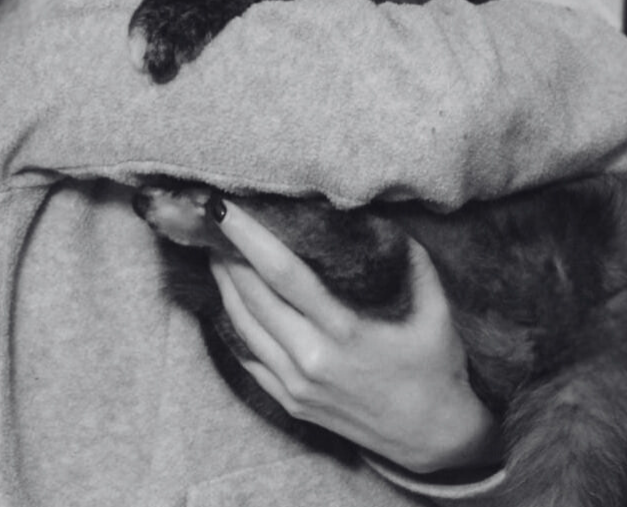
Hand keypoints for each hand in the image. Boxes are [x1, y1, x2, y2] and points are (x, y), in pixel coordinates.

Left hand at [208, 199, 500, 475]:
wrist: (436, 440)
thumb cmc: (435, 367)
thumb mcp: (434, 308)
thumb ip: (407, 257)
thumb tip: (377, 213)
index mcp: (344, 331)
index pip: (282, 273)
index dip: (247, 238)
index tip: (223, 208)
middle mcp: (312, 360)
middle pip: (251, 296)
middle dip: (225, 254)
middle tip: (210, 220)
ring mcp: (296, 386)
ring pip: (241, 325)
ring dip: (222, 284)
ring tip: (213, 250)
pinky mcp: (289, 402)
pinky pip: (247, 356)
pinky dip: (231, 322)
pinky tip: (226, 297)